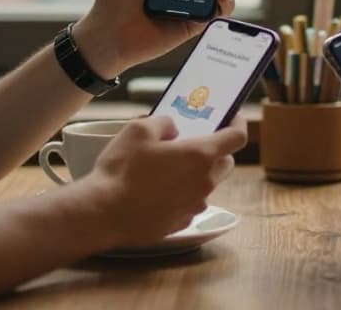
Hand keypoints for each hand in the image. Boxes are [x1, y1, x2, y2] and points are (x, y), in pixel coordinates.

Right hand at [76, 115, 247, 248]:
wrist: (102, 213)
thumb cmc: (121, 170)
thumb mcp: (139, 129)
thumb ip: (164, 122)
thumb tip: (173, 128)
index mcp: (200, 156)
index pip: (236, 137)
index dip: (237, 123)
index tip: (233, 117)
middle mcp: (204, 183)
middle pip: (225, 163)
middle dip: (217, 150)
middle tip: (195, 141)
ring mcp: (194, 205)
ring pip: (207, 185)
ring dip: (197, 174)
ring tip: (170, 166)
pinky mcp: (180, 222)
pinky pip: (190, 203)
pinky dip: (182, 194)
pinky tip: (159, 189)